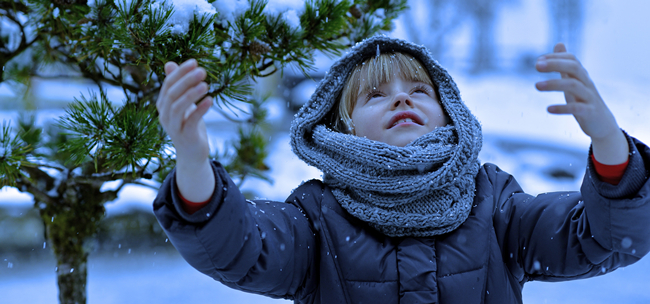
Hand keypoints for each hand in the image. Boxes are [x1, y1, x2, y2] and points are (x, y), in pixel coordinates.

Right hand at [156, 59, 211, 164]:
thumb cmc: (188, 125)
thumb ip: (176, 85)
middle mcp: (165, 115)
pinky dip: (200, 110)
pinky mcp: (186, 136)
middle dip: (186, 80)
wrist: (192, 153)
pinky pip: (191, 121)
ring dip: (192, 94)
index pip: (168, 85)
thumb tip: (169, 63)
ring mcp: (174, 127)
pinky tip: (210, 100)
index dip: (180, 72)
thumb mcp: (183, 103)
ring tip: (206, 85)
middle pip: (172, 94)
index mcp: (163, 105)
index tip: (194, 62)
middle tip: (202, 70)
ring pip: (178, 107)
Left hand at [535, 43, 627, 163]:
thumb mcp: (574, 81)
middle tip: (536, 66)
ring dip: (553, 84)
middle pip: (574, 67)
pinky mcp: (589, 113)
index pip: (572, 59)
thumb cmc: (584, 100)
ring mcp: (589, 98)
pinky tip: (548, 109)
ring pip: (573, 85)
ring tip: (536, 85)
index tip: (538, 60)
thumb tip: (559, 43)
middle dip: (555, 64)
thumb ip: (565, 65)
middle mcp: (587, 84)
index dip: (556, 58)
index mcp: (582, 76)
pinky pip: (577, 108)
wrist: (603, 125)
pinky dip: (562, 108)